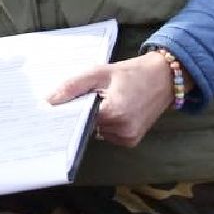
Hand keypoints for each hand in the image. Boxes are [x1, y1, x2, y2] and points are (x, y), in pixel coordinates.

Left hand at [49, 52, 176, 146]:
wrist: (164, 77)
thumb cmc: (131, 73)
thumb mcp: (98, 73)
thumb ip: (72, 87)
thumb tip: (49, 101)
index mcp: (113, 113)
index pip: (78, 120)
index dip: (68, 112)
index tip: (59, 107)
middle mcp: (122, 129)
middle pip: (87, 126)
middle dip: (83, 114)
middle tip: (86, 98)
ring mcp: (129, 137)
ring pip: (97, 131)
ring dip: (96, 119)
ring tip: (104, 101)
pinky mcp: (133, 140)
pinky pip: (109, 135)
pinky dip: (107, 124)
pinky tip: (113, 110)